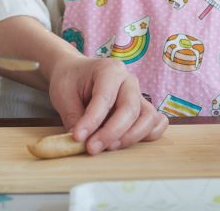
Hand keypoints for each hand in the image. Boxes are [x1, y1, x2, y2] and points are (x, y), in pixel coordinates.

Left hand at [48, 53, 167, 153]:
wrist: (76, 73)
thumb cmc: (70, 80)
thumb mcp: (63, 95)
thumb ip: (73, 117)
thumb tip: (80, 142)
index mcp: (109, 70)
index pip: (105, 97)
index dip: (92, 120)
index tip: (78, 138)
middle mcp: (129, 81)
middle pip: (130, 108)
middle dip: (111, 132)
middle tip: (92, 148)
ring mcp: (138, 95)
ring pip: (148, 118)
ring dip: (131, 137)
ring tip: (108, 148)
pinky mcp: (142, 109)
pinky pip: (156, 122)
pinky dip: (148, 135)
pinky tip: (127, 143)